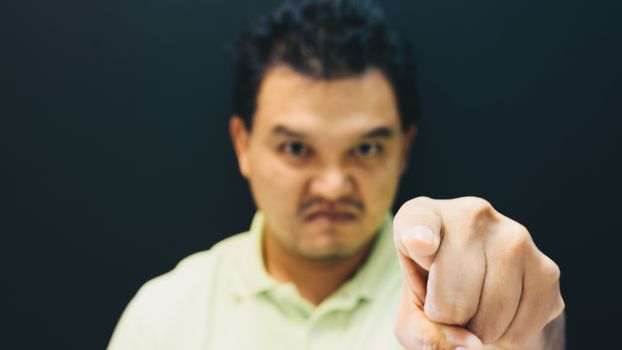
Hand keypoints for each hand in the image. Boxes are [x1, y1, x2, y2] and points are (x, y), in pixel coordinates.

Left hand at [392, 197, 563, 349]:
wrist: (483, 291)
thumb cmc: (436, 297)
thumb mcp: (414, 315)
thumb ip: (426, 332)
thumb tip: (471, 344)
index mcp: (424, 216)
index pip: (419, 222)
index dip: (419, 236)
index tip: (419, 243)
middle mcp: (471, 214)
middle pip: (455, 294)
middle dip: (450, 319)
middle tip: (450, 308)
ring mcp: (513, 236)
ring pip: (492, 314)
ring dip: (480, 331)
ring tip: (474, 310)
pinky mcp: (546, 268)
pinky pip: (522, 327)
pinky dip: (508, 338)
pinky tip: (499, 316)